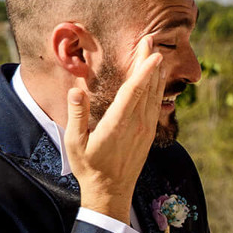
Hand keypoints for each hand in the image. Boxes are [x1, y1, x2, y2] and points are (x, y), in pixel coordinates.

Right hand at [64, 32, 165, 222]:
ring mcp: (145, 130)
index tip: (151, 51)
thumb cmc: (89, 168)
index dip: (144, 70)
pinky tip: (157, 81)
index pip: (134, 91)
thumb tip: (76, 90)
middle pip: (146, 88)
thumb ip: (76, 115)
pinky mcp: (148, 135)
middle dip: (149, 62)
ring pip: (154, 96)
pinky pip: (155, 107)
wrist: (110, 193)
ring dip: (155, 74)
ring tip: (157, 53)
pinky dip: (157, 90)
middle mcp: (136, 125)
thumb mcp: (75, 143)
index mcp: (118, 124)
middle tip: (152, 39)